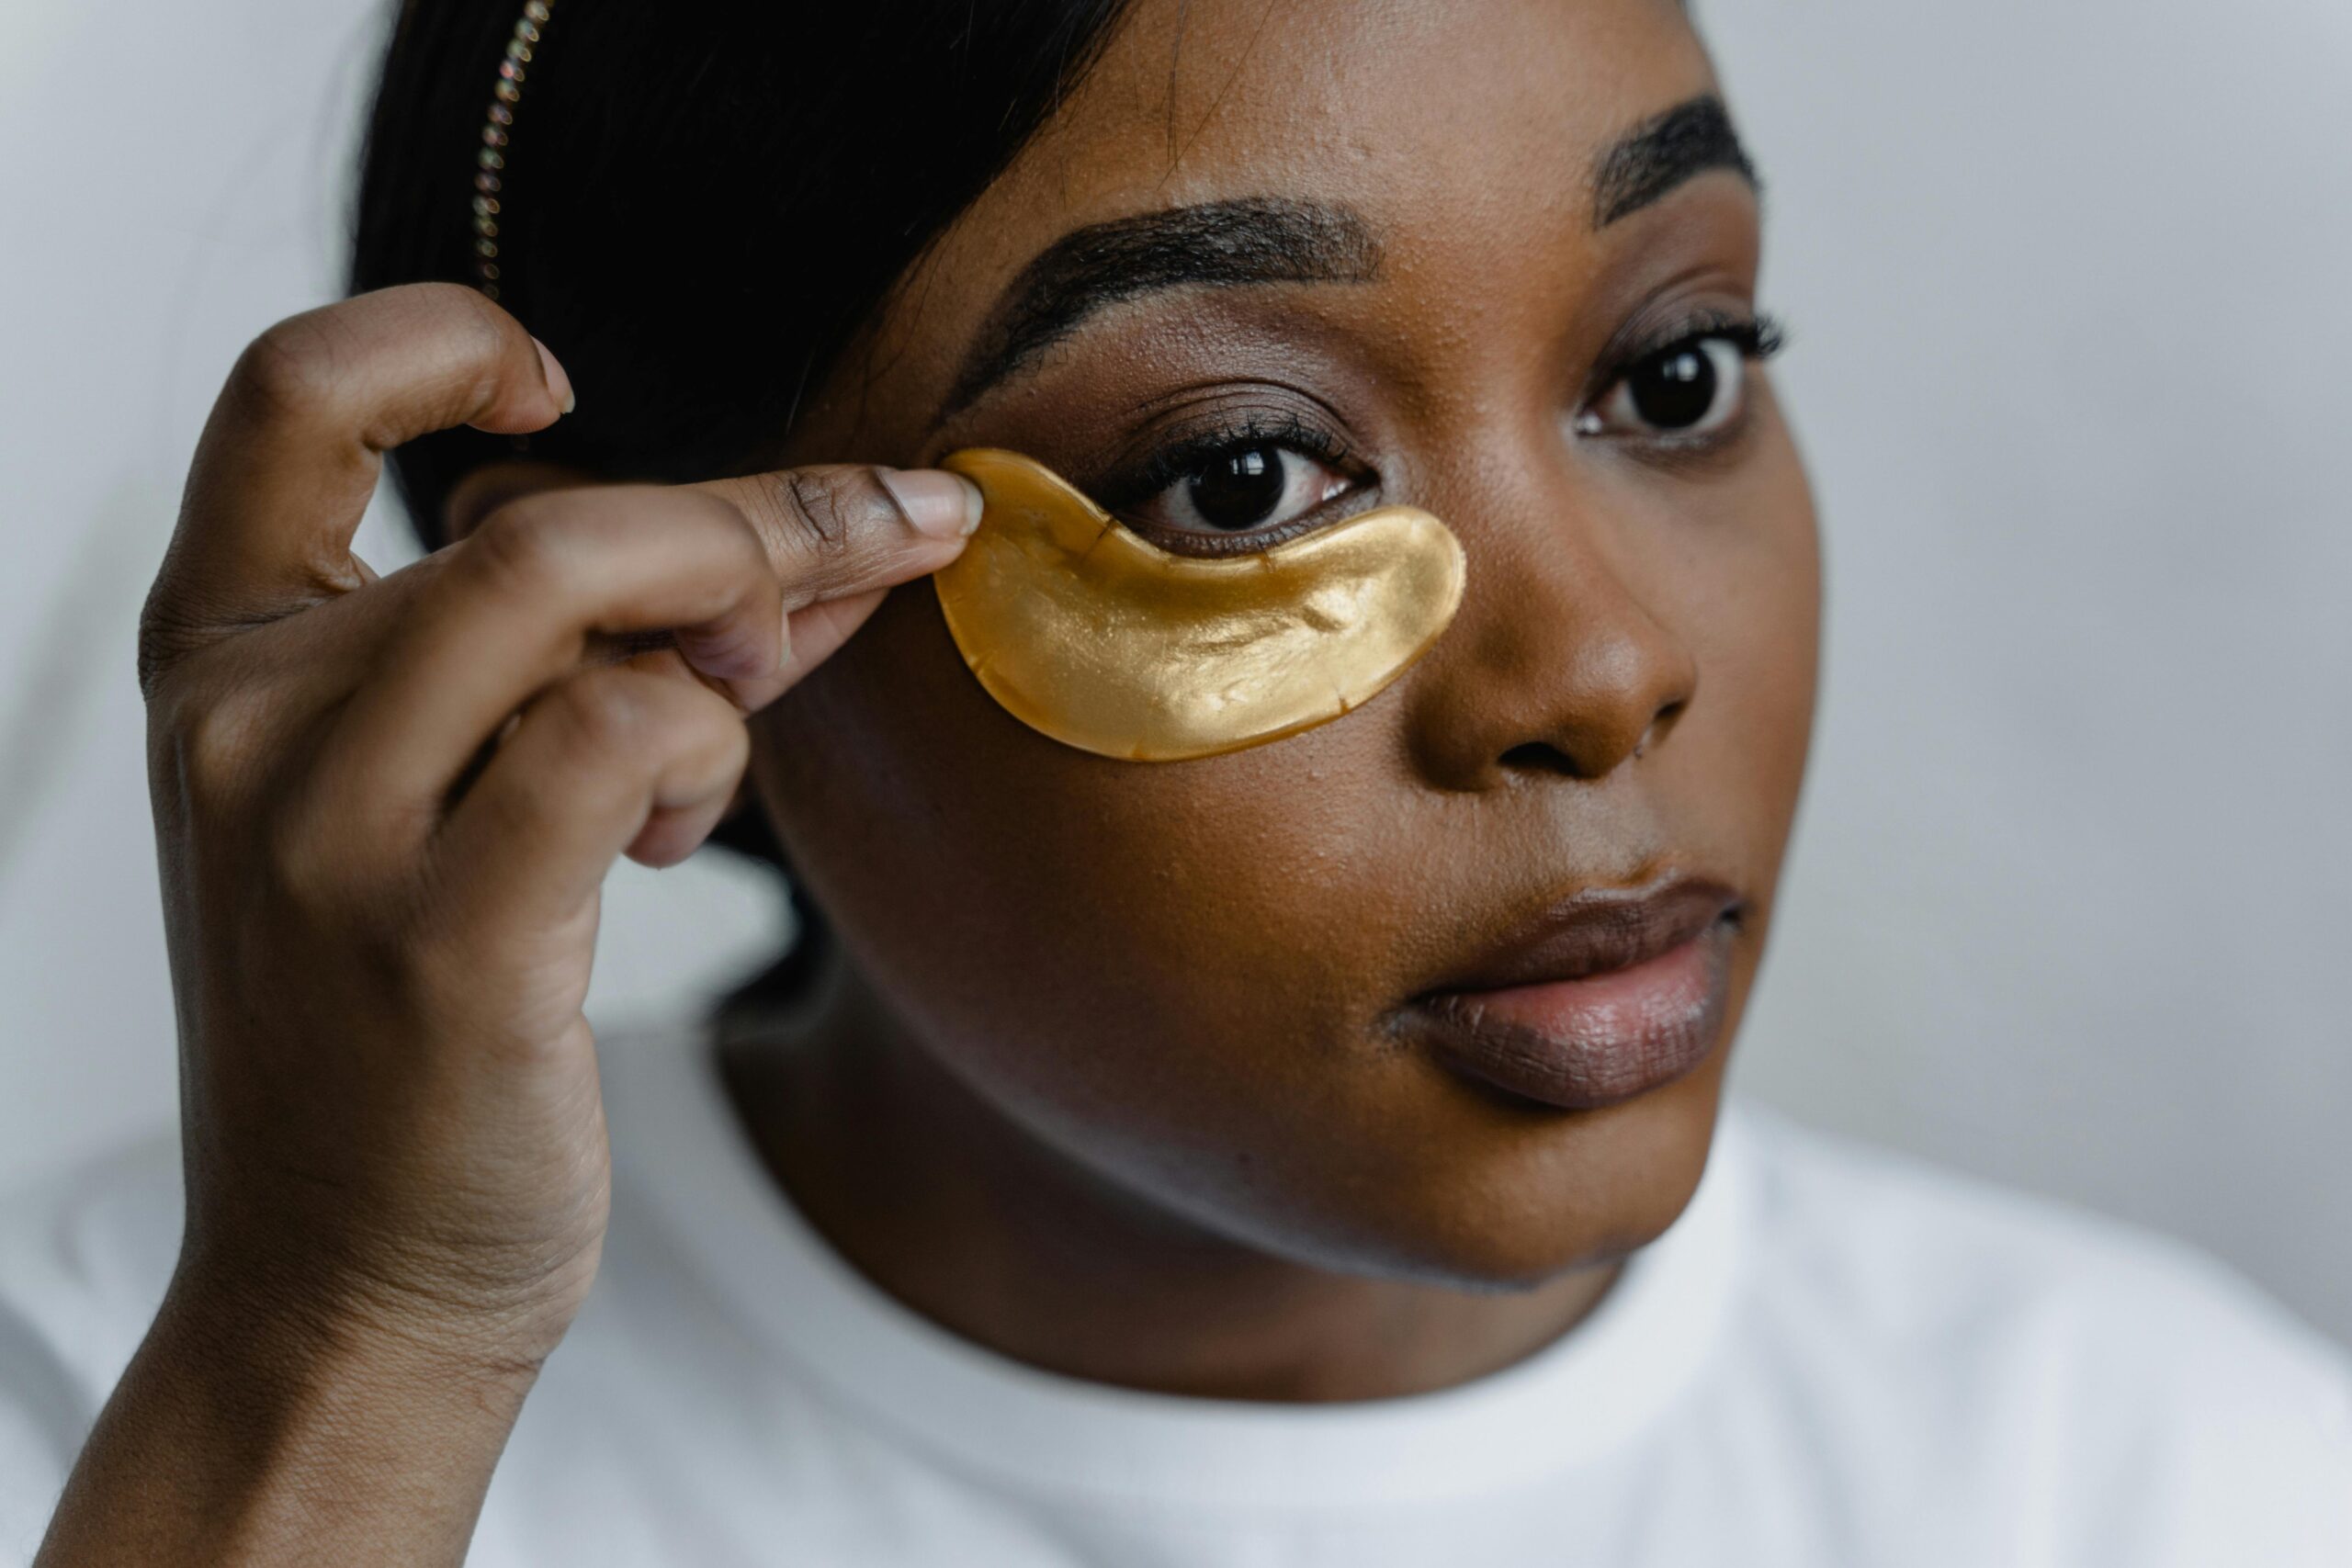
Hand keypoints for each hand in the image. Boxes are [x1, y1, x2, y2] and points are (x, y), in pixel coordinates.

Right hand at [35, 281, 975, 1565]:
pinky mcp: (437, 936)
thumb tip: (811, 550)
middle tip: (893, 545)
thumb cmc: (416, 1039)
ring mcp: (327, 825)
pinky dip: (706, 752)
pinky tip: (678, 837)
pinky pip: (626, 729)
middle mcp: (245, 717)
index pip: (291, 392)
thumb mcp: (464, 804)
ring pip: (586, 588)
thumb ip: (604, 656)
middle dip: (761, 526)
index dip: (441, 343)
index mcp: (221, 658)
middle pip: (542, 514)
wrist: (343, 1295)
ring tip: (726, 752)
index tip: (567, 396)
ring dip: (740, 637)